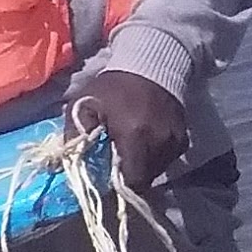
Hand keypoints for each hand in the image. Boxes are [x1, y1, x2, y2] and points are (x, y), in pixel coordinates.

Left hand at [69, 73, 189, 192]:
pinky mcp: (183, 140)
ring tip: (126, 152)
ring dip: (139, 168)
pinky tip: (141, 144)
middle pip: (143, 179)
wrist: (151, 65)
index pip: (132, 181)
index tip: (105, 180)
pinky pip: (165, 161)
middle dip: (126, 177)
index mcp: (136, 135)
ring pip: (155, 172)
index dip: (116, 187)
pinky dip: (152, 159)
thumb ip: (74, 136)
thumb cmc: (113, 87)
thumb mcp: (83, 105)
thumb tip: (67, 166)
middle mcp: (161, 142)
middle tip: (112, 164)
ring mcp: (175, 142)